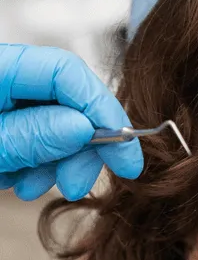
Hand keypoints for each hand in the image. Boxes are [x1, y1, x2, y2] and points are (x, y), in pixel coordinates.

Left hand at [0, 44, 142, 200]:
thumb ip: (31, 135)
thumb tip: (86, 127)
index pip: (67, 72)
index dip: (103, 111)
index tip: (124, 153)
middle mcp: (4, 76)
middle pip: (69, 99)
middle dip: (81, 147)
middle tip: (76, 183)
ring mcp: (3, 98)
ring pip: (57, 123)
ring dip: (57, 161)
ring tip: (28, 187)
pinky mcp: (4, 118)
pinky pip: (36, 135)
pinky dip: (37, 162)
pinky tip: (18, 178)